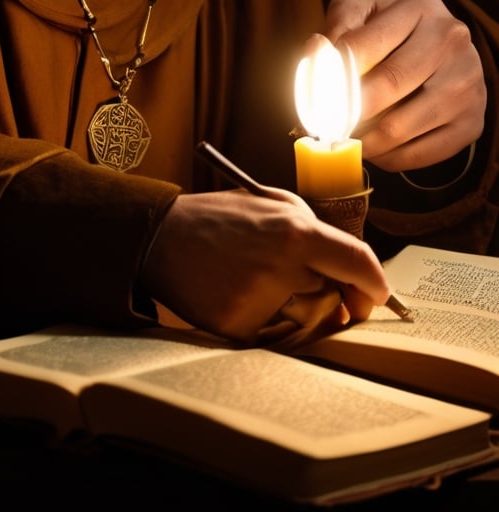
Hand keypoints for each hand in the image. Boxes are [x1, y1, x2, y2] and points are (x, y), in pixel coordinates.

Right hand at [139, 187, 388, 343]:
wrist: (161, 237)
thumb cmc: (222, 216)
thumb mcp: (272, 202)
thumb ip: (315, 230)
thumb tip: (351, 270)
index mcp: (295, 232)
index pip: (359, 264)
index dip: (376, 284)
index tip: (378, 295)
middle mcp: (283, 268)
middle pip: (334, 299)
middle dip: (330, 295)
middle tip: (309, 285)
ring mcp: (261, 302)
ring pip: (308, 321)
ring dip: (299, 309)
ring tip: (264, 284)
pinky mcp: (240, 328)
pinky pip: (275, 336)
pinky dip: (267, 323)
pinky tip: (241, 296)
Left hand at [323, 0, 485, 171]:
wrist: (446, 58)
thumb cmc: (392, 36)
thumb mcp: (363, 17)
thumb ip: (336, 30)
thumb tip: (317, 48)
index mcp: (420, 7)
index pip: (362, 45)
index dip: (330, 75)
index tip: (313, 95)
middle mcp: (452, 40)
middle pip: (386, 85)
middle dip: (347, 111)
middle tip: (326, 124)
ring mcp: (468, 83)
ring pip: (400, 126)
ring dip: (363, 141)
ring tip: (347, 138)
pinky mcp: (472, 122)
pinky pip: (420, 154)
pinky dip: (388, 159)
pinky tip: (375, 150)